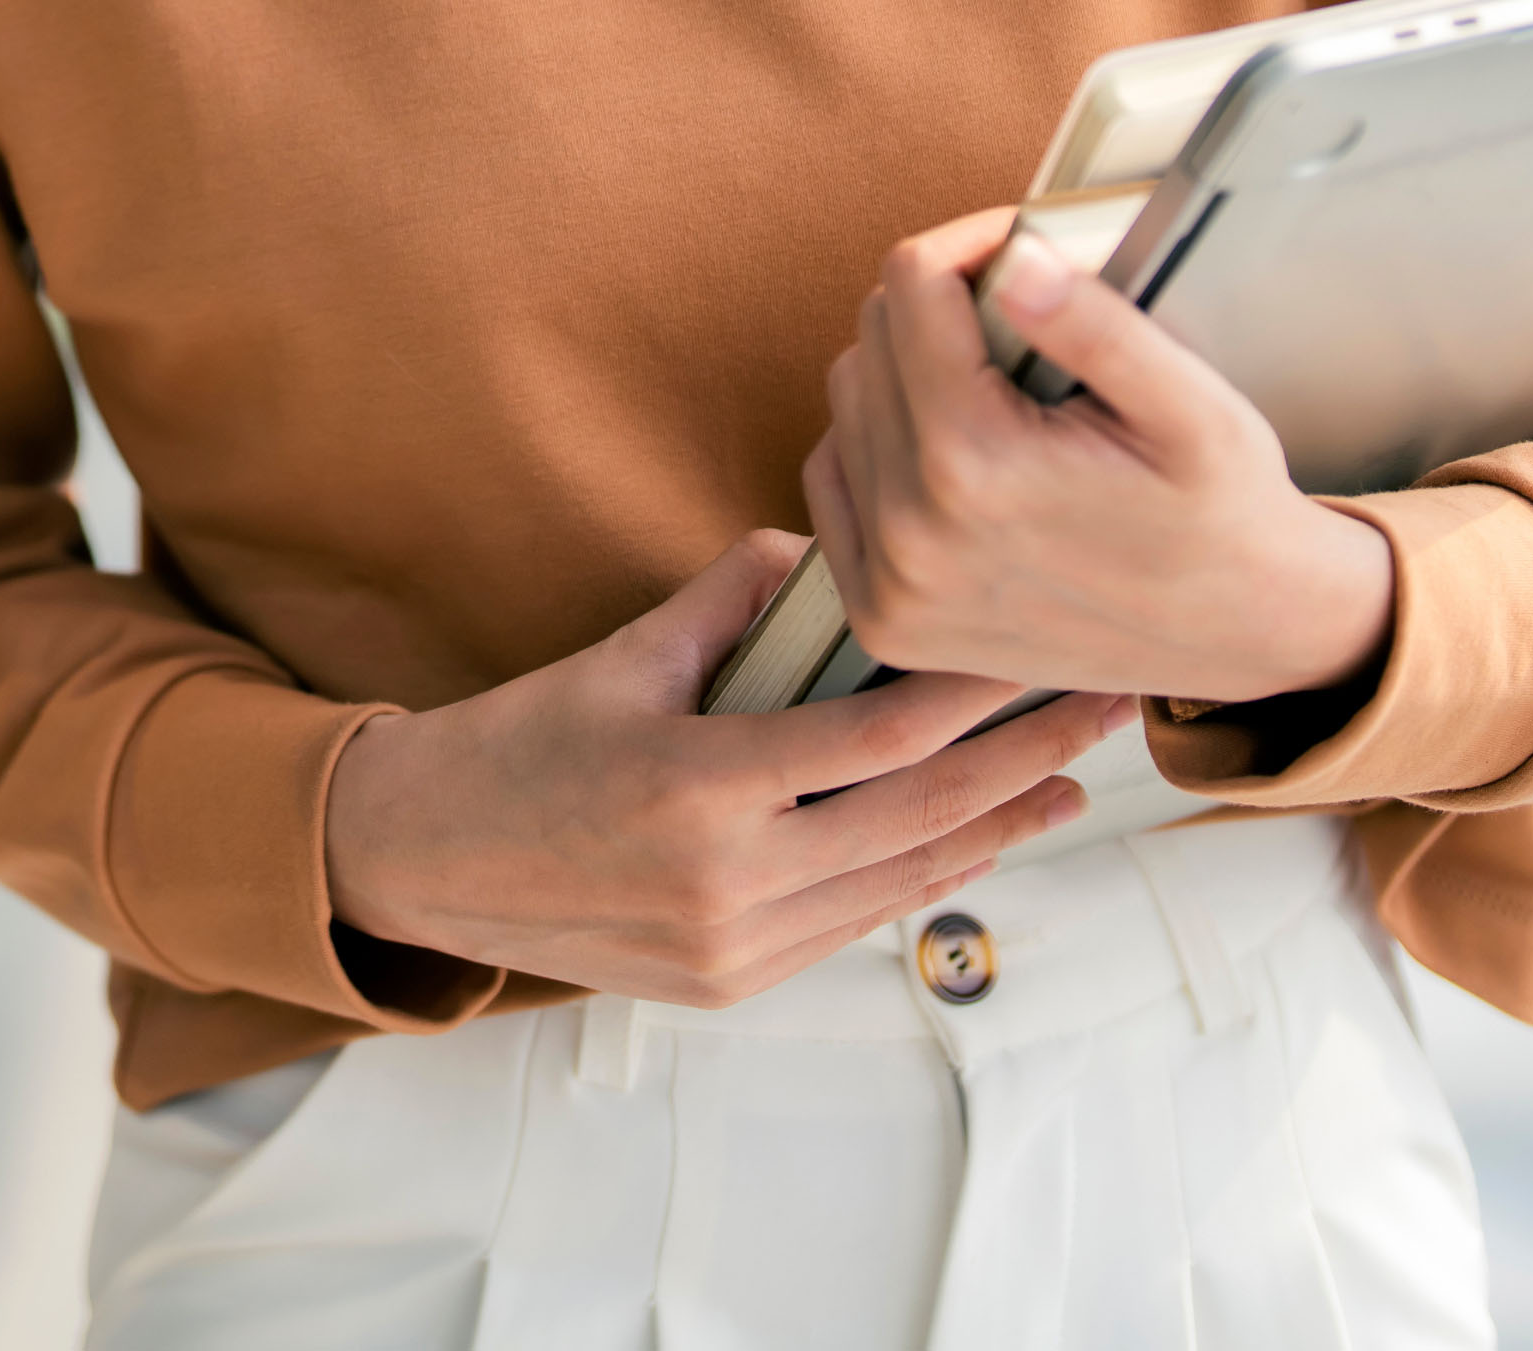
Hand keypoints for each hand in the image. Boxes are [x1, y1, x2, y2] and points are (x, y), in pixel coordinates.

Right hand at [321, 528, 1132, 1005]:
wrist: (424, 862)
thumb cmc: (516, 743)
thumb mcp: (618, 655)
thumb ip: (731, 599)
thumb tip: (828, 550)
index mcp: (698, 788)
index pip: (882, 736)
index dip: (978, 691)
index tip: (1042, 642)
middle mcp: (728, 883)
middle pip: (923, 815)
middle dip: (1028, 758)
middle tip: (1108, 706)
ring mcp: (734, 946)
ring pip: (904, 882)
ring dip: (998, 827)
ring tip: (1072, 780)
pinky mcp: (732, 982)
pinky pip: (855, 920)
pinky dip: (923, 870)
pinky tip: (972, 833)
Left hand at [805, 208, 1395, 707]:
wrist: (1242, 635)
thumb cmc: (1224, 513)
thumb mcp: (1193, 406)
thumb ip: (1096, 325)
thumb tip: (1015, 260)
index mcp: (977, 463)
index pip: (911, 284)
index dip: (970, 247)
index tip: (1019, 251)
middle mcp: (912, 531)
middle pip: (872, 338)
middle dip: (941, 309)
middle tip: (1025, 327)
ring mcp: (891, 585)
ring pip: (847, 403)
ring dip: (906, 376)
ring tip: (999, 395)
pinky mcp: (885, 619)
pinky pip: (834, 482)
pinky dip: (880, 448)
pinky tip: (957, 452)